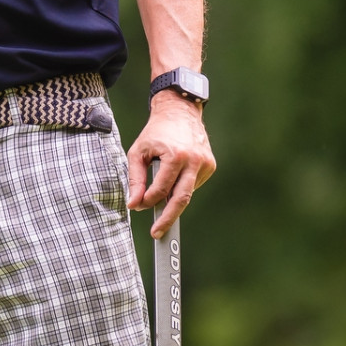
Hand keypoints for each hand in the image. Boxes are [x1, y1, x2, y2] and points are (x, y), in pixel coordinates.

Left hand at [127, 90, 215, 238]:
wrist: (179, 112)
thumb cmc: (156, 132)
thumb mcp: (138, 151)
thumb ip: (135, 179)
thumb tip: (134, 204)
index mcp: (176, 155)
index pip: (161, 189)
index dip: (148, 200)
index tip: (139, 206)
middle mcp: (194, 160)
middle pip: (181, 199)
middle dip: (168, 218)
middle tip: (157, 233)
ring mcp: (206, 164)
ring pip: (187, 193)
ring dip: (171, 198)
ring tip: (160, 193)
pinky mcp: (211, 166)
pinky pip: (192, 185)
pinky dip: (181, 187)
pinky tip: (174, 175)